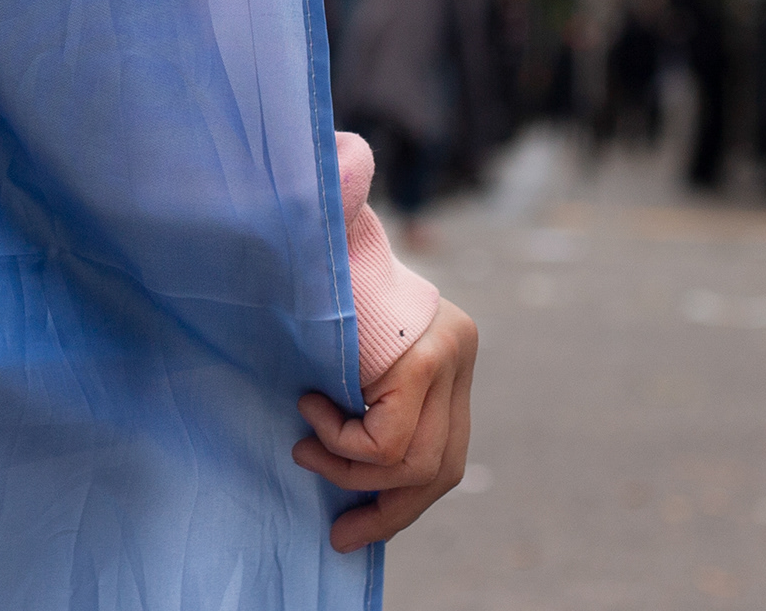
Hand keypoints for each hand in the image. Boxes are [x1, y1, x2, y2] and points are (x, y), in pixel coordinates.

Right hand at [294, 298, 478, 550]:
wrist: (307, 231)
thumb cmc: (314, 293)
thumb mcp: (351, 359)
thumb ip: (370, 407)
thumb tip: (364, 492)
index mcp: (451, 355)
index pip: (445, 455)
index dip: (403, 503)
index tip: (356, 528)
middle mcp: (459, 353)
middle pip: (440, 469)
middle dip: (387, 511)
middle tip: (341, 534)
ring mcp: (449, 353)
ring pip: (413, 462)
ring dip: (349, 471)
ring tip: (305, 448)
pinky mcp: (425, 357)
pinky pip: (388, 440)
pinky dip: (343, 443)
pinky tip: (311, 408)